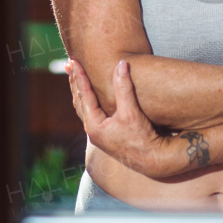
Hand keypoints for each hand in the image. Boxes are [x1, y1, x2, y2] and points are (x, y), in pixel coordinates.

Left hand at [66, 58, 190, 179]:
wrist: (153, 161)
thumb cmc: (142, 138)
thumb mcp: (132, 112)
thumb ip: (124, 88)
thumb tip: (122, 63)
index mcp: (94, 125)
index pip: (84, 94)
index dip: (79, 76)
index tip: (73, 61)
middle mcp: (93, 130)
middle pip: (79, 101)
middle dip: (75, 82)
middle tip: (69, 65)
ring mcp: (99, 134)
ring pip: (84, 108)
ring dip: (80, 92)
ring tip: (75, 78)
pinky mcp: (107, 135)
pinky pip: (92, 113)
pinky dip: (88, 101)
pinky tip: (91, 97)